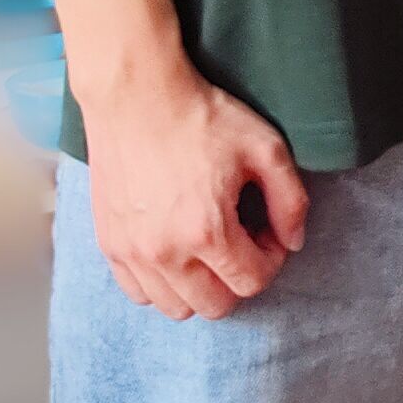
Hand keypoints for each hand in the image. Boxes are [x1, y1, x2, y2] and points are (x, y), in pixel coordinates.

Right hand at [79, 61, 306, 318]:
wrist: (136, 95)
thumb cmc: (202, 117)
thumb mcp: (266, 149)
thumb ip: (291, 201)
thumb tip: (293, 242)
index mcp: (206, 231)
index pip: (252, 282)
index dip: (271, 258)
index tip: (267, 230)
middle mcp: (164, 252)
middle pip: (215, 305)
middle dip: (238, 278)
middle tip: (241, 237)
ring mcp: (130, 252)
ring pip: (176, 307)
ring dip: (201, 286)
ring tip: (207, 244)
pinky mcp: (109, 244)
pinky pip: (139, 293)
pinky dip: (162, 283)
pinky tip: (176, 247)